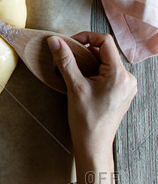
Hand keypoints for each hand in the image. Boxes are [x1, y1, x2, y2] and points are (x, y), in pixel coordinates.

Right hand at [47, 32, 136, 156]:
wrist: (94, 146)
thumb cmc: (86, 121)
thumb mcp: (74, 86)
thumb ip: (65, 60)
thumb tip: (55, 41)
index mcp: (119, 75)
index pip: (105, 41)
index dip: (86, 37)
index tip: (71, 44)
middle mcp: (128, 79)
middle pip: (105, 52)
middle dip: (85, 52)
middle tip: (69, 60)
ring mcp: (126, 86)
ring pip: (106, 62)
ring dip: (89, 63)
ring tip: (75, 74)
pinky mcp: (122, 92)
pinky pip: (108, 73)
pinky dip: (94, 72)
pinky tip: (83, 82)